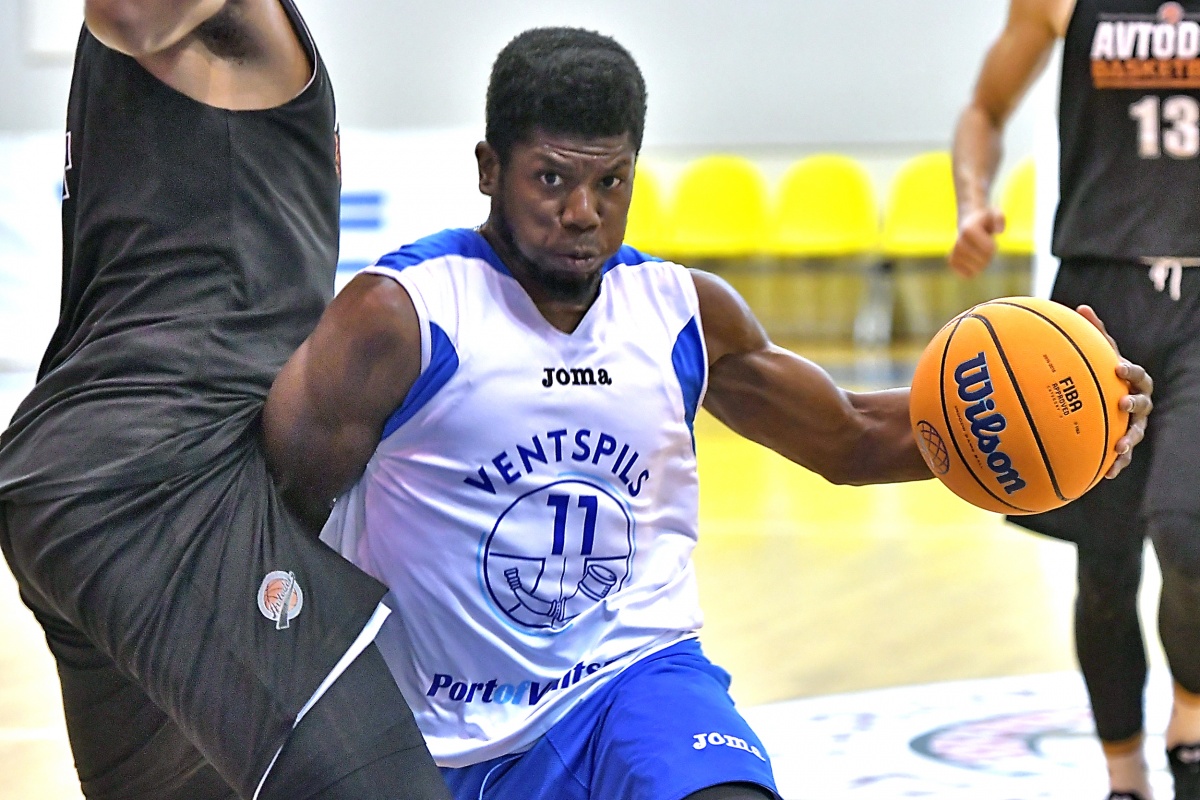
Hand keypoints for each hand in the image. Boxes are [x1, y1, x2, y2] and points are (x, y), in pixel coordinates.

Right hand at [948, 207, 1004, 277]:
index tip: (990, 239)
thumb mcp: (994, 213)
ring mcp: (954, 252)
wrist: (967, 222)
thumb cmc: (985, 219)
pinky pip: (967, 274)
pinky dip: (973, 270)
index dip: (994, 247)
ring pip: (976, 269)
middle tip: (986, 247)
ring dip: (982, 264)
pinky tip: (973, 261)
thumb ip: (999, 218)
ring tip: (980, 253)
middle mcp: (959, 242)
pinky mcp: (952, 261)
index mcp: (969, 230)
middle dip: (989, 256)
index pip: (989, 249)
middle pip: (984, 260)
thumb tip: (999, 231)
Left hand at [1075, 305, 1152, 478]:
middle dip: (1134, 403)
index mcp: (1133, 381)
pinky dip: (1117, 465)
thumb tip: (1081, 308)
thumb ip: (1093, 334)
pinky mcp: (1124, 443)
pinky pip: (1123, 457)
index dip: (1130, 371)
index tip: (1117, 368)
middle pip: (1142, 403)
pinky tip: (1107, 475)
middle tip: (1123, 404)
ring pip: (1136, 433)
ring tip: (1119, 449)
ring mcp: (1134, 424)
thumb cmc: (1103, 374)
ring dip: (1129, 441)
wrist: (1109, 399)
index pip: (1136, 374)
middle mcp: (1139, 403)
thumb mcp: (1099, 355)